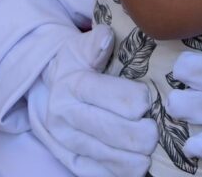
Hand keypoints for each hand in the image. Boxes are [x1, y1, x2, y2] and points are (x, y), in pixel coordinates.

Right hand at [27, 25, 156, 176]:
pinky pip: (95, 172)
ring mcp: (66, 141)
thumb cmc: (75, 64)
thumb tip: (107, 37)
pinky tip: (137, 167)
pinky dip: (119, 172)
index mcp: (72, 85)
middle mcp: (65, 115)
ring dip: (133, 158)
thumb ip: (96, 42)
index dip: (134, 99)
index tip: (149, 99)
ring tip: (150, 151)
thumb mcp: (80, 47)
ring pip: (105, 156)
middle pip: (109, 130)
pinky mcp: (69, 160)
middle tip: (155, 130)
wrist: (47, 88)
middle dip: (139, 134)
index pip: (106, 94)